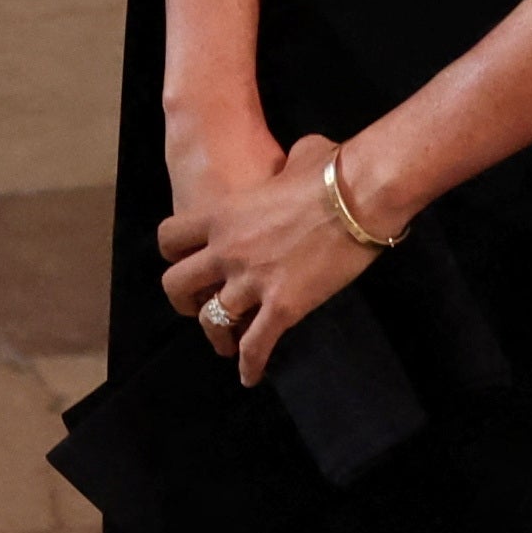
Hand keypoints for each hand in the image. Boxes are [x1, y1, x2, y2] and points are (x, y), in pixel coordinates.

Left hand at [154, 129, 388, 387]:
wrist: (361, 195)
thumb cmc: (333, 170)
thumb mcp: (298, 156)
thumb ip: (286, 165)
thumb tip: (304, 159)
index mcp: (221, 213)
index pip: (170, 239)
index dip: (174, 253)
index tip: (186, 261)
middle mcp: (226, 250)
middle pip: (177, 285)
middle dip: (184, 300)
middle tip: (197, 306)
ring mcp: (251, 281)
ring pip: (212, 321)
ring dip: (217, 336)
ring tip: (226, 346)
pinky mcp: (283, 306)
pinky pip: (255, 346)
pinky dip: (250, 365)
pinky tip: (251, 376)